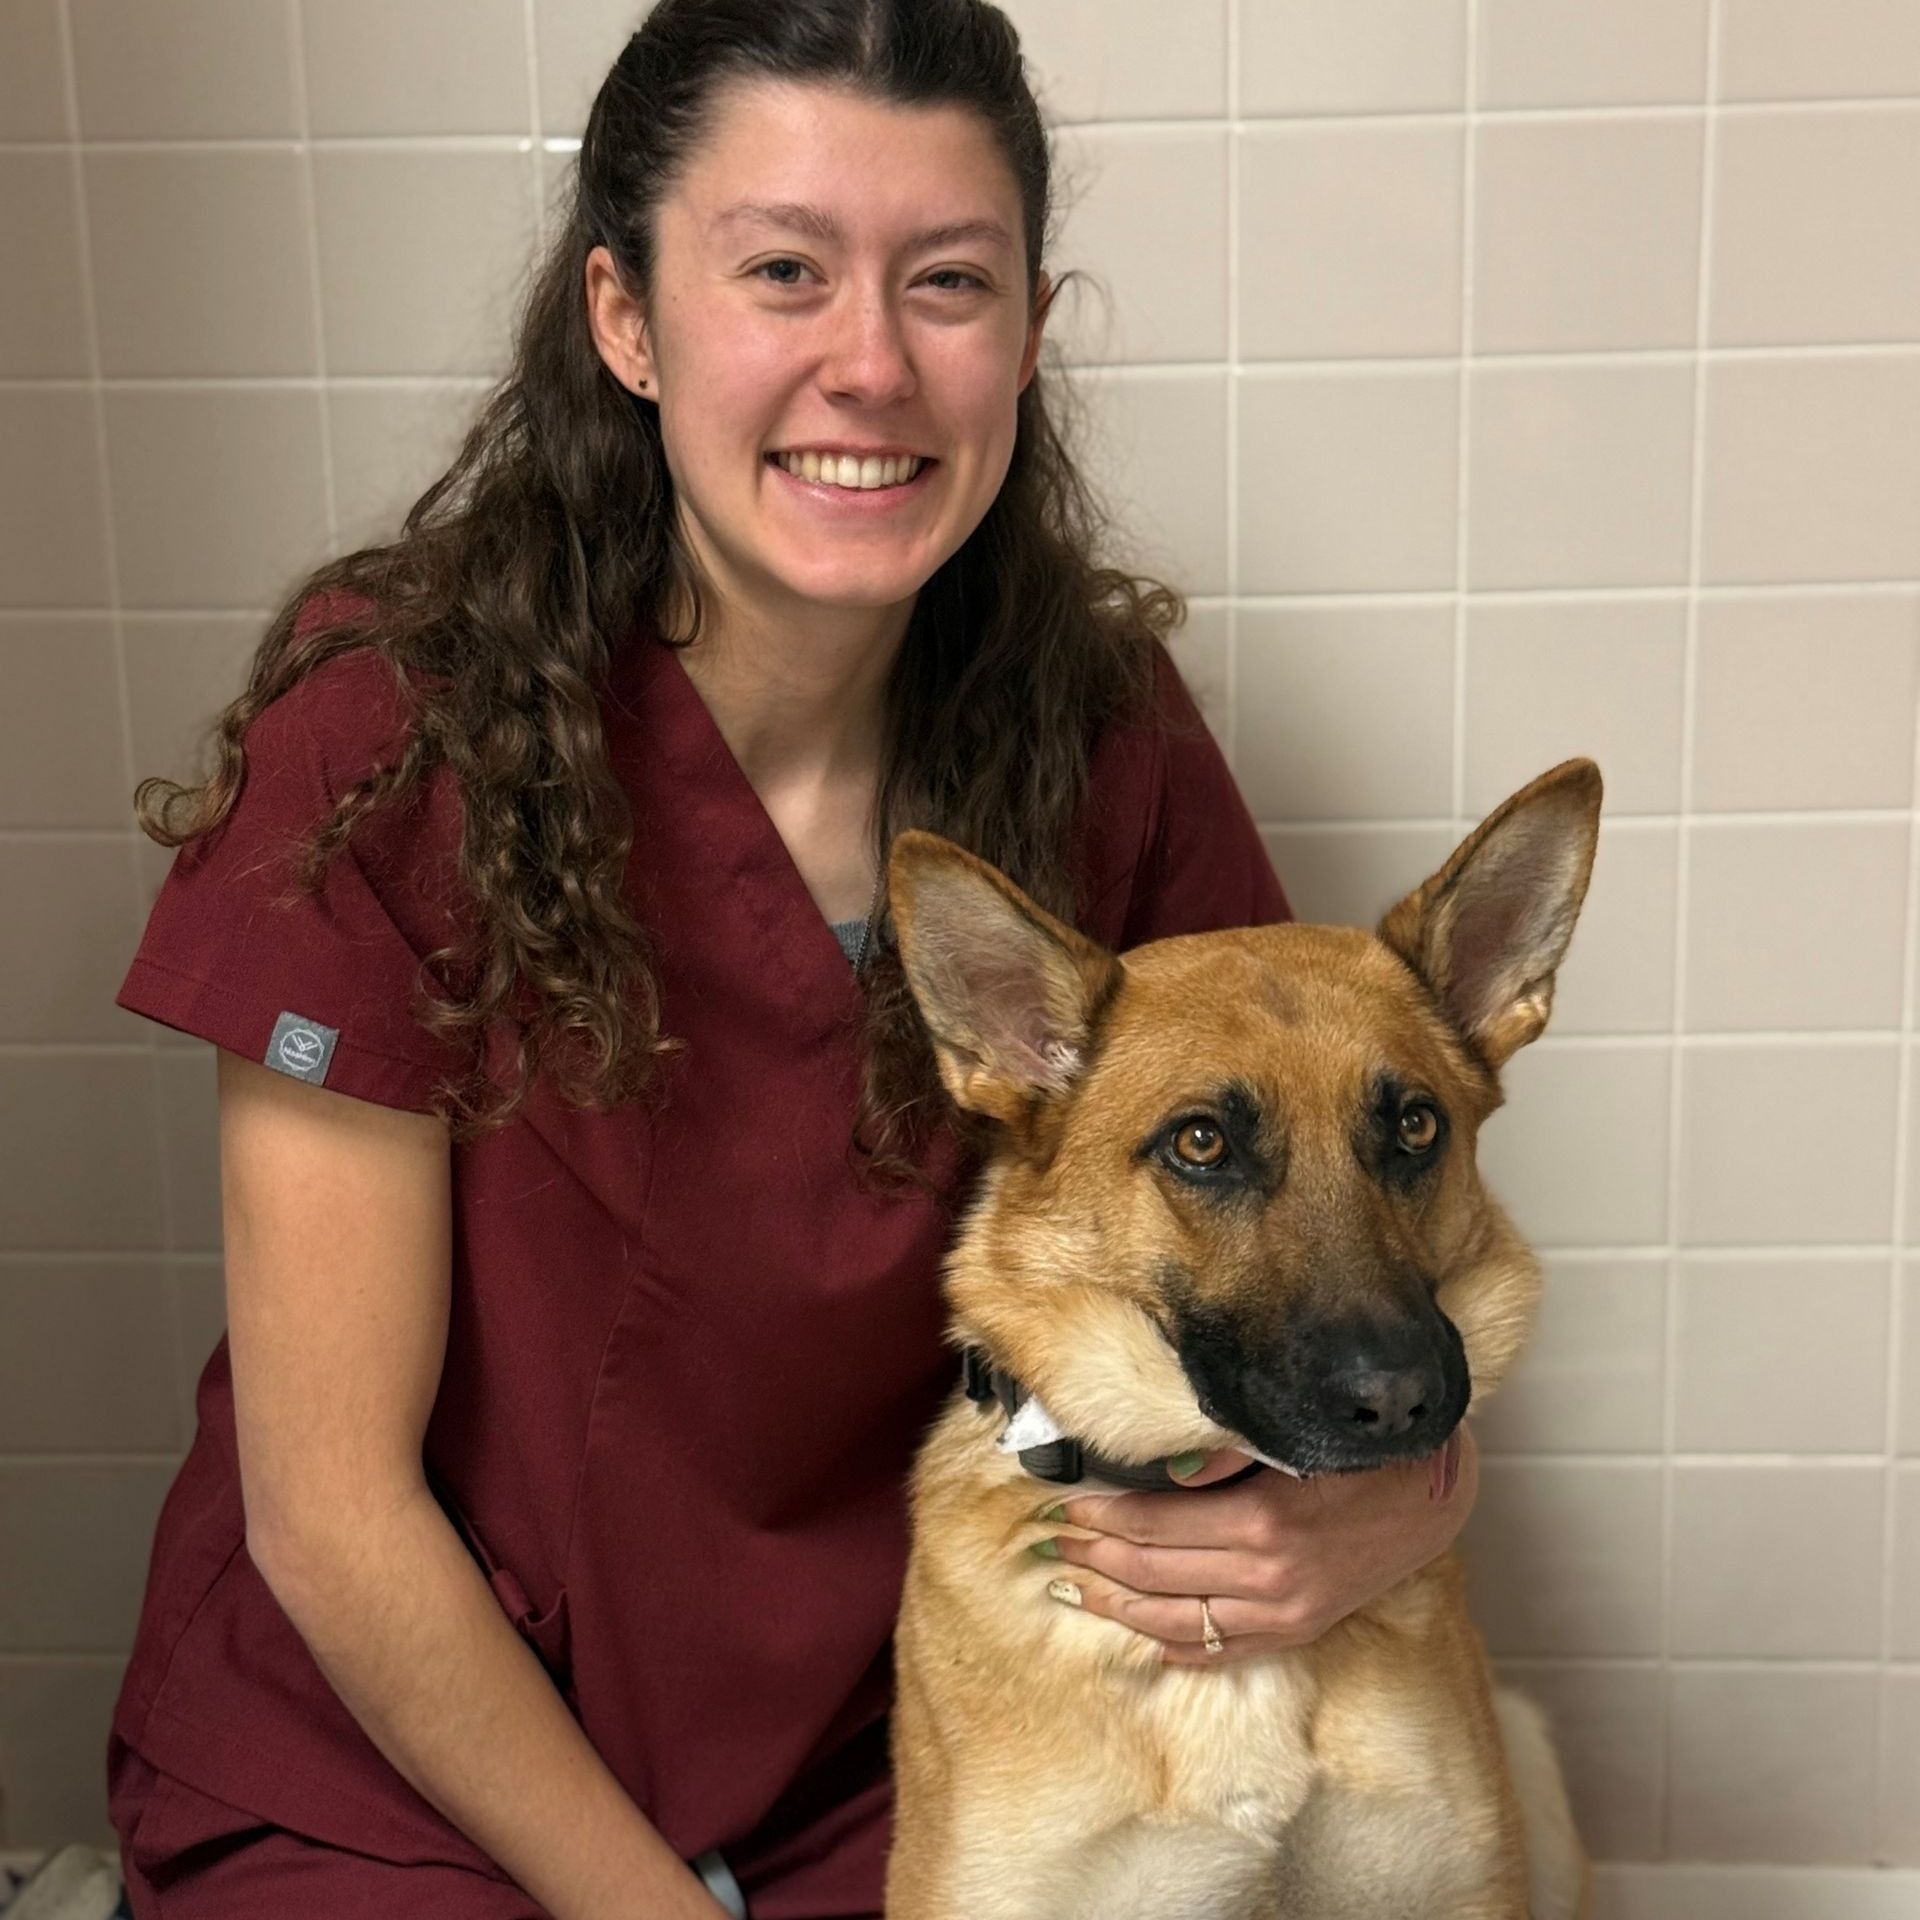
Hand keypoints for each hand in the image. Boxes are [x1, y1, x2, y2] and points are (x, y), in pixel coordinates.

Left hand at [1030, 1423, 1476, 1665]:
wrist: (1434, 1494)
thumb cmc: (1361, 1453)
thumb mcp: (1293, 1437)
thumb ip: (1224, 1451)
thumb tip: (1163, 1470)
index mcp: (1262, 1520)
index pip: (1152, 1526)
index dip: (1101, 1517)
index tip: (1065, 1506)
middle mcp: (1269, 1576)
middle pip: (1155, 1574)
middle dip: (1096, 1558)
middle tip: (1055, 1543)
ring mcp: (1284, 1612)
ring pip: (1178, 1624)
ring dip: (1120, 1608)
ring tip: (1078, 1589)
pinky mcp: (1299, 1630)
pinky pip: (1224, 1650)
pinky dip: (1177, 1647)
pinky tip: (1144, 1638)